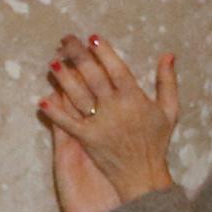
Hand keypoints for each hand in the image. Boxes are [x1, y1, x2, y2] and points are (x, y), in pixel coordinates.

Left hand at [37, 34, 177, 211]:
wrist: (143, 175)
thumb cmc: (156, 140)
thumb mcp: (169, 110)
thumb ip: (167, 81)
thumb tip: (168, 54)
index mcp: (135, 98)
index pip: (116, 68)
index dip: (103, 52)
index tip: (91, 37)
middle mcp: (116, 107)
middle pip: (93, 76)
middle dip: (78, 56)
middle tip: (65, 40)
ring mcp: (99, 123)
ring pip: (78, 95)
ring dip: (63, 78)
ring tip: (52, 62)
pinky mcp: (87, 138)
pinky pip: (67, 123)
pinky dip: (54, 112)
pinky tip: (41, 100)